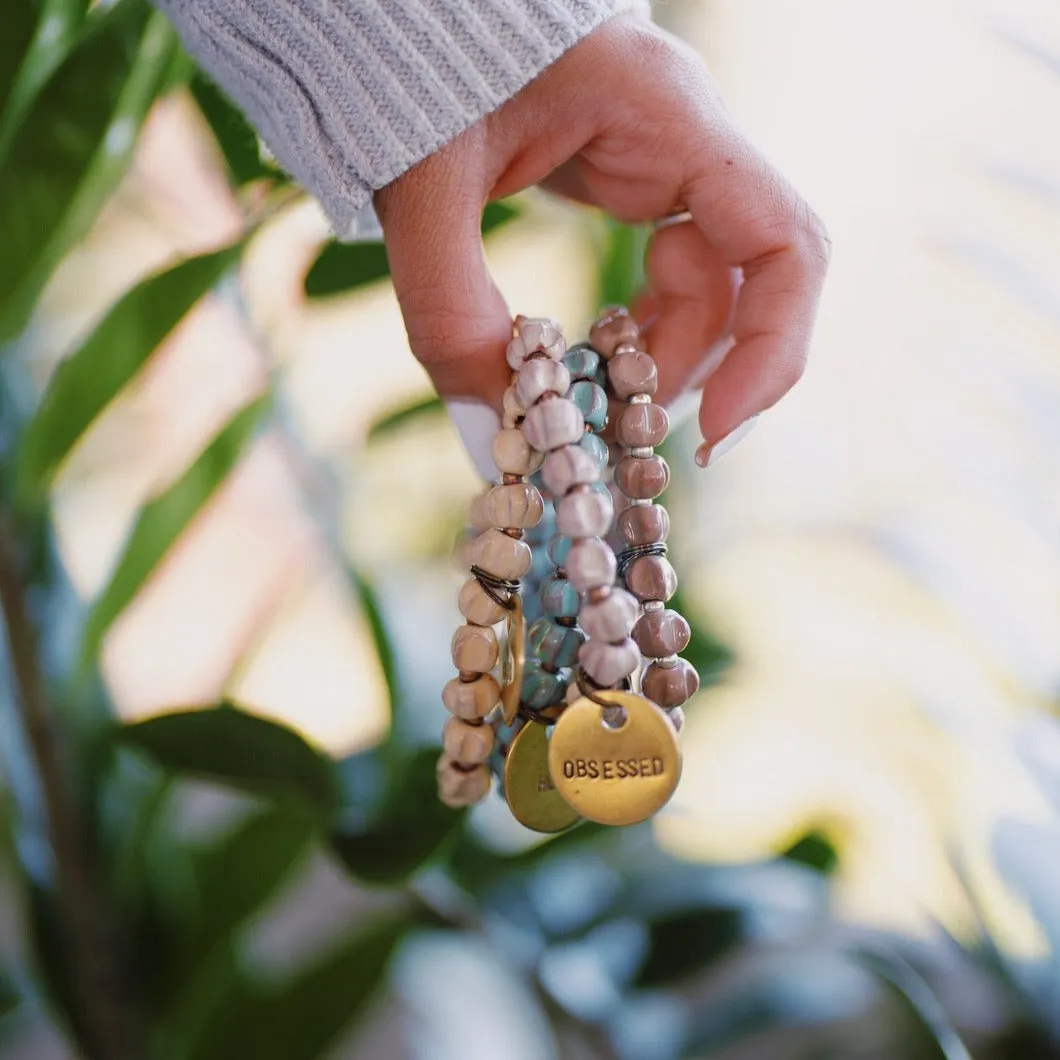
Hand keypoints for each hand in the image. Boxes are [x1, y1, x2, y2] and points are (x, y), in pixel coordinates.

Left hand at [374, 11, 829, 465]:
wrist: (405, 8)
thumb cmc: (417, 58)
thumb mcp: (423, 189)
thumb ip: (449, 311)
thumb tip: (494, 428)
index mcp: (666, 118)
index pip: (785, 243)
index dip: (773, 350)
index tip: (715, 431)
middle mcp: (686, 139)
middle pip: (743, 282)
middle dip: (689, 367)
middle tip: (620, 431)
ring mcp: (664, 158)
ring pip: (705, 285)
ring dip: (655, 356)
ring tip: (587, 402)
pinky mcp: (631, 176)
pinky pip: (665, 269)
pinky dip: (635, 327)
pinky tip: (586, 357)